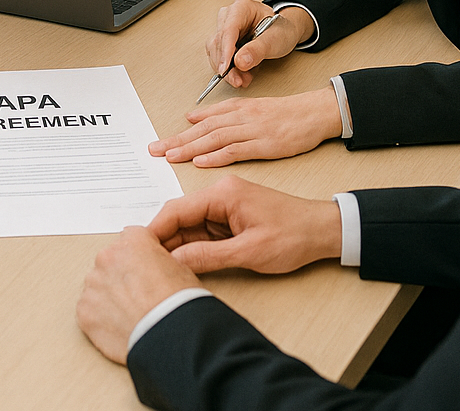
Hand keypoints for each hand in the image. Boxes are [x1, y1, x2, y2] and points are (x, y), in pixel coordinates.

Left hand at [77, 226, 201, 364]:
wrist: (168, 336)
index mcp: (132, 240)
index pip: (130, 240)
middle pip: (111, 262)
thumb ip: (158, 260)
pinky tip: (119, 327)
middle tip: (139, 297)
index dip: (140, 259)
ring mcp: (93, 283)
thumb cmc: (177, 304)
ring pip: (98, 286)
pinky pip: (89, 310)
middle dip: (121, 277)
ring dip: (110, 297)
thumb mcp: (180, 269)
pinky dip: (100, 318)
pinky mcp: (84, 310)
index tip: (144, 272)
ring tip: (130, 315)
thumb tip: (154, 269)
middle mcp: (108, 256)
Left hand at [149, 87, 341, 167]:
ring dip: (189, 148)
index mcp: (236, 109)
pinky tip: (201, 162)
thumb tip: (193, 117)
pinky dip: (216, 156)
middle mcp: (240, 117)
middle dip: (176, 140)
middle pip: (202, 129)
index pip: (201, 121)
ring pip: (214, 138)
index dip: (178, 133)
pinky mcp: (264, 144)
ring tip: (169, 156)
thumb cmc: (285, 115)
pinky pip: (236, 150)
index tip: (159, 142)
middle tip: (154, 150)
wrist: (313, 113)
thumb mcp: (251, 109)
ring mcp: (251, 130)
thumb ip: (223, 114)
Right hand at [149, 173, 341, 273]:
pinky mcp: (230, 218)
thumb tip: (174, 262)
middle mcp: (220, 193)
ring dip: (176, 246)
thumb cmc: (293, 236)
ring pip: (189, 226)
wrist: (322, 232)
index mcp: (222, 192)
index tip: (137, 249)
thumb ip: (209, 257)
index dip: (155, 230)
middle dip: (162, 240)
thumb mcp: (249, 251)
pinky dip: (191, 248)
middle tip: (143, 263)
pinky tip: (181, 263)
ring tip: (158, 267)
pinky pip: (202, 232)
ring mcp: (224, 206)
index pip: (176, 209)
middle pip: (179, 217)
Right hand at [206, 0, 313, 88]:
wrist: (285, 33)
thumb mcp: (275, 39)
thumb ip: (257, 50)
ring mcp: (225, 28)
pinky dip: (229, 69)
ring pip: (216, 51)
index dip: (225, 51)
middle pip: (219, 41)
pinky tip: (240, 76)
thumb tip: (239, 62)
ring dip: (227, 69)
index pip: (228, 29)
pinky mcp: (224, 41)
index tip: (225, 69)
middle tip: (238, 80)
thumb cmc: (281, 30)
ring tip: (243, 80)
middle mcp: (229, 16)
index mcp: (241, 7)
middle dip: (227, 65)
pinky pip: (219, 56)